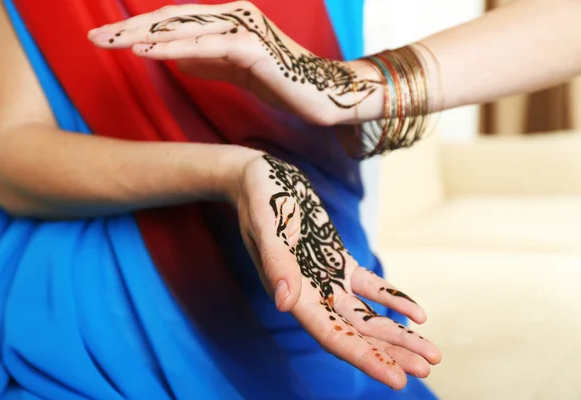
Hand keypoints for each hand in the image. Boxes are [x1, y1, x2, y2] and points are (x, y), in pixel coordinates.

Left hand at [87, 1, 381, 124]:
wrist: (324, 94)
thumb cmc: (285, 84)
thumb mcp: (237, 73)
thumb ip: (208, 62)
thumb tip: (175, 57)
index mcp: (229, 23)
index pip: (177, 23)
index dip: (142, 30)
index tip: (110, 40)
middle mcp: (233, 17)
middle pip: (173, 18)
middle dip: (131, 28)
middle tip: (96, 37)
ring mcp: (243, 28)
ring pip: (184, 28)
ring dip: (144, 34)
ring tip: (110, 42)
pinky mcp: (252, 46)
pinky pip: (205, 45)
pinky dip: (174, 47)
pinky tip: (146, 51)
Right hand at [233, 153, 440, 389]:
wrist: (261, 179)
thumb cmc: (260, 199)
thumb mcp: (266, 226)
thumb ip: (276, 264)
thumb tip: (284, 303)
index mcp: (293, 293)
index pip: (332, 335)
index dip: (364, 358)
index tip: (397, 378)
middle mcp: (311, 294)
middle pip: (355, 332)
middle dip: (390, 351)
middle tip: (427, 366)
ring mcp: (326, 278)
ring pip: (366, 315)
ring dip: (397, 334)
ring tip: (430, 351)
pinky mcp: (337, 260)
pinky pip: (369, 287)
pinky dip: (392, 300)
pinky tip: (418, 314)